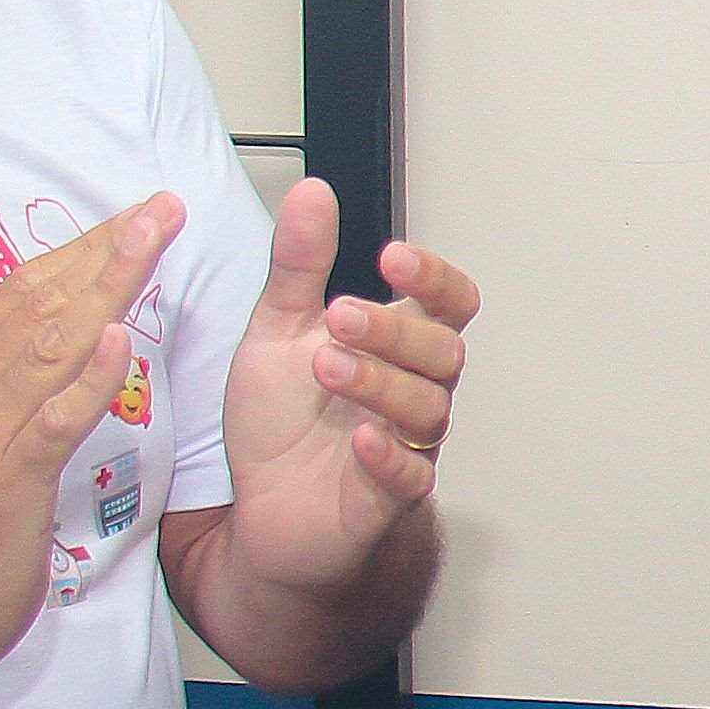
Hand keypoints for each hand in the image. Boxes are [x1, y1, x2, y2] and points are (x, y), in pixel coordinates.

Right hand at [0, 194, 179, 686]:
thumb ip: (6, 389)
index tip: (132, 215)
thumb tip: (58, 339)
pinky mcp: (2, 482)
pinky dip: (85, 378)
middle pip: (40, 302)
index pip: (21, 292)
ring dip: (107, 288)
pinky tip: (120, 340)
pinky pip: (51, 421)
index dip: (79, 248)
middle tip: (160, 206)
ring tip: (152, 241)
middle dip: (104, 249)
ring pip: (49, 346)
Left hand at [217, 177, 479, 589]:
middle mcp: (410, 392)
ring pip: (426, 409)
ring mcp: (405, 445)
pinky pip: (409, 477)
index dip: (433, 277)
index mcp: (395, 346)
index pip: (448, 303)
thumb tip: (314, 193)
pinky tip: (360, 438)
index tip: (392, 257)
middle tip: (340, 316)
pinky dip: (388, 456)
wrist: (261, 514)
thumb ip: (299, 265)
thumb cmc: (282, 425)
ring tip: (328, 367)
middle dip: (394, 330)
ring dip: (380, 382)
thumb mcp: (276, 330)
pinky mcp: (385, 500)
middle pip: (443, 352)